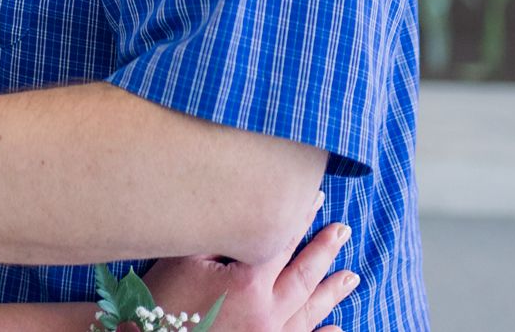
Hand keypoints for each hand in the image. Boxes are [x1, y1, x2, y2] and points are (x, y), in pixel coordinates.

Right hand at [142, 193, 357, 331]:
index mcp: (248, 283)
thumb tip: (240, 208)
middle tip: (344, 230)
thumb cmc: (162, 303)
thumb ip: (215, 234)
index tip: (314, 196)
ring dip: (331, 292)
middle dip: (325, 250)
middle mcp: (266, 312)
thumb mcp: (183, 259)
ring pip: (308, 311)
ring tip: (351, 276)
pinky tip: (337, 329)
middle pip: (303, 276)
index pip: (282, 240)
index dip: (299, 217)